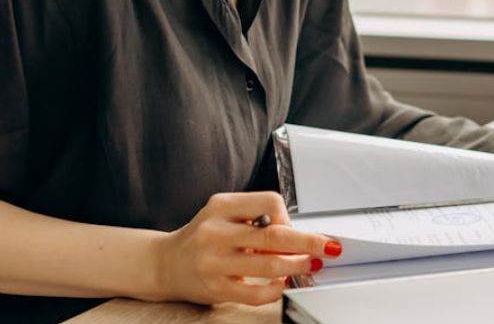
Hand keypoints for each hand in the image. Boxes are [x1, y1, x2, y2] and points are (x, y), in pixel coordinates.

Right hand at [149, 191, 341, 304]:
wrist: (164, 263)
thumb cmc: (203, 237)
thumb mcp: (223, 215)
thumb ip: (254, 218)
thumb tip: (297, 234)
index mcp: (220, 206)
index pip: (269, 202)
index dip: (288, 216)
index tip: (293, 227)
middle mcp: (215, 231)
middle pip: (274, 235)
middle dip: (308, 242)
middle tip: (329, 246)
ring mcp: (214, 261)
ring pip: (268, 265)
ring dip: (296, 265)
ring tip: (309, 264)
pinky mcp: (215, 287)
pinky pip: (256, 293)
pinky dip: (277, 289)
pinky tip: (283, 284)